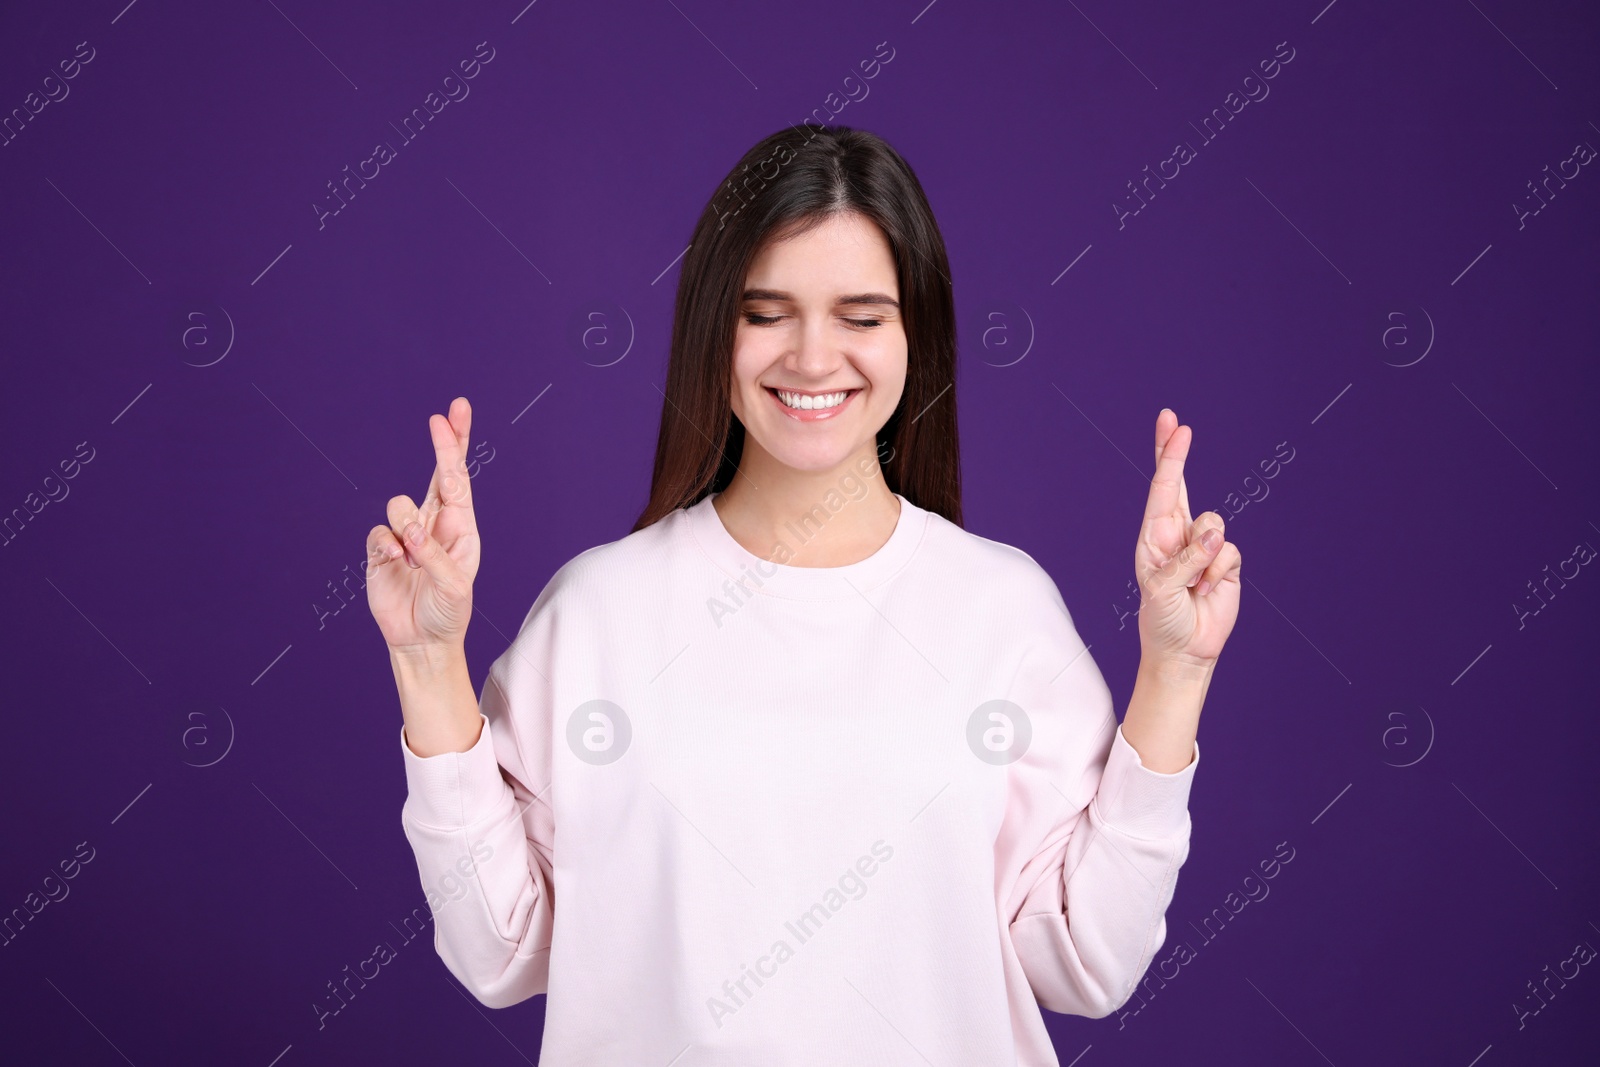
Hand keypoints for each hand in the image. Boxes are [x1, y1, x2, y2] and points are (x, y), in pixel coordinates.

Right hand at [366, 397, 480, 653]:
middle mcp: (435, 525)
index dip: (454, 447)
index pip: (458, 480)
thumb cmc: (447, 613)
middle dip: (444, 444)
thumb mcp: (452, 588)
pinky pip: (377, 533)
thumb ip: (433, 556)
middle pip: (438, 475)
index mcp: (461, 528)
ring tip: (413, 558)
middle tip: (444, 415)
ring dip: (407, 528)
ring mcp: (407, 535)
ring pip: (399, 505)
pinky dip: (386, 546)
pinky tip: (396, 563)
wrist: (421, 641)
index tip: (452, 416)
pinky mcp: (381, 550)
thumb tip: (410, 531)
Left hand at [1134, 408, 1241, 667]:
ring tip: (1193, 584)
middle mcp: (1177, 535)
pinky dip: (1219, 572)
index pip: (1161, 489)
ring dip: (1205, 556)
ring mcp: (1203, 547)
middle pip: (1180, 485)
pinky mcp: (1226, 562)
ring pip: (1214, 524)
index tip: (1175, 428)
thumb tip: (1214, 535)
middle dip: (1176, 454)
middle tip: (1176, 423)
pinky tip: (1207, 590)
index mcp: (1153, 537)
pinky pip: (1230, 551)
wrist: (1185, 650)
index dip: (1169, 458)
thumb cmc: (1162, 619)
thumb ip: (1186, 559)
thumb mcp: (1162, 590)